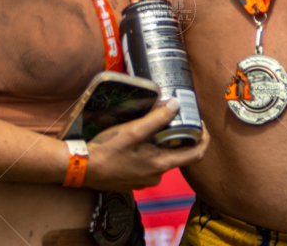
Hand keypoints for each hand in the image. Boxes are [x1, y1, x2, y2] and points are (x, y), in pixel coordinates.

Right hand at [85, 99, 208, 191]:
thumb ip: (157, 118)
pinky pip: (147, 164)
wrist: (82, 168)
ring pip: (160, 158)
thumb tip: (177, 105)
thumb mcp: (133, 130)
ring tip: (150, 125)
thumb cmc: (108, 150)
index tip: (201, 124)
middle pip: (177, 155)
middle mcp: (156, 176)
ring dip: (159, 143)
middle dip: (177, 137)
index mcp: (161, 165)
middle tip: (173, 118)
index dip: (204, 139)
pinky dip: (147, 151)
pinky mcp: (132, 180)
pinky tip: (135, 140)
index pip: (196, 155)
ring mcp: (144, 180)